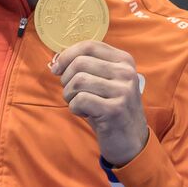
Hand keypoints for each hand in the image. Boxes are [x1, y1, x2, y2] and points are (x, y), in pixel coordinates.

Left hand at [51, 40, 149, 165]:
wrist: (130, 141)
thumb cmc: (110, 108)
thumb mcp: (105, 82)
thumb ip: (87, 67)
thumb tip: (56, 61)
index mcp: (124, 60)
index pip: (89, 45)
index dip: (67, 55)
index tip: (57, 69)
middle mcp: (126, 72)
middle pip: (80, 63)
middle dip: (67, 79)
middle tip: (71, 93)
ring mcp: (123, 91)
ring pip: (78, 81)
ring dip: (70, 95)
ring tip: (79, 104)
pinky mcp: (115, 109)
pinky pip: (80, 100)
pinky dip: (75, 108)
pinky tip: (85, 113)